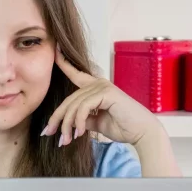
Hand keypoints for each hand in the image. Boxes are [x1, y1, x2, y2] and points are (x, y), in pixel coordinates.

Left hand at [41, 46, 163, 146]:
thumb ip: (83, 118)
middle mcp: (98, 83)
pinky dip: (79, 122)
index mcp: (96, 88)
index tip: (55, 50)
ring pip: (75, 105)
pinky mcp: (107, 93)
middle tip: (49, 133)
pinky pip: (84, 107)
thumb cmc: (123, 128)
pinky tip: (80, 134)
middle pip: (69, 99)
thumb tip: (68, 123)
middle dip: (57, 118)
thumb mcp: (97, 123)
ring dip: (67, 125)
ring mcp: (103, 86)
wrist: (142, 133)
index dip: (64, 62)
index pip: (76, 74)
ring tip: (66, 140)